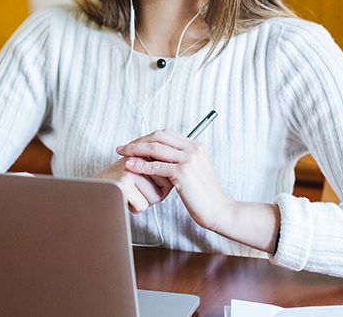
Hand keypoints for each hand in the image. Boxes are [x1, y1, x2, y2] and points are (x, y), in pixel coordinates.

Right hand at [94, 156, 172, 213]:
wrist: (94, 193)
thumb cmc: (122, 187)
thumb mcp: (144, 174)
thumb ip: (161, 171)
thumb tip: (178, 177)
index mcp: (146, 151)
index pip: (171, 174)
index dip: (162, 186)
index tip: (146, 183)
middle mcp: (139, 156)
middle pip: (166, 185)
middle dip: (154, 194)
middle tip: (136, 189)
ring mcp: (131, 168)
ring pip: (155, 197)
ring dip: (143, 201)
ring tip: (130, 194)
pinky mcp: (124, 182)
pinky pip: (142, 205)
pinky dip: (134, 208)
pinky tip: (124, 199)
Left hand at [116, 129, 232, 231]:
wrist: (219, 210)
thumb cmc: (206, 196)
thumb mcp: (196, 172)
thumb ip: (183, 162)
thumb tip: (164, 159)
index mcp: (196, 146)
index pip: (167, 133)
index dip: (148, 137)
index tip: (135, 144)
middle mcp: (193, 149)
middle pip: (159, 136)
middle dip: (139, 140)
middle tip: (124, 147)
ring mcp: (189, 159)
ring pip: (156, 148)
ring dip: (135, 149)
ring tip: (122, 153)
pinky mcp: (183, 173)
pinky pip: (156, 166)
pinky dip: (141, 165)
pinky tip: (131, 167)